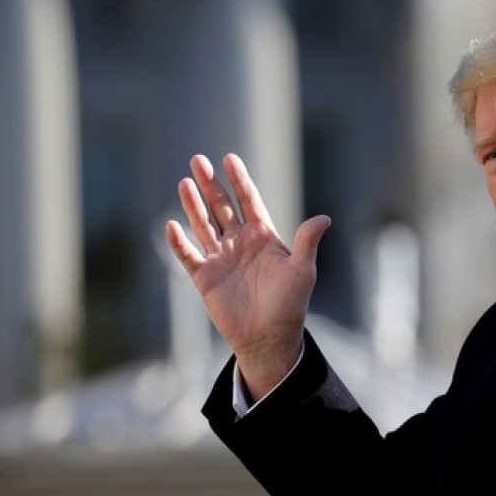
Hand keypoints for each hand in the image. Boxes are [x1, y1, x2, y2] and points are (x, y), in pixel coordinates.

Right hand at [165, 153, 330, 400]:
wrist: (269, 336)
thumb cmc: (290, 303)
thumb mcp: (302, 270)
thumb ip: (306, 242)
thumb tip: (324, 218)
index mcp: (263, 235)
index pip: (248, 200)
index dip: (239, 179)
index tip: (230, 158)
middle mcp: (240, 242)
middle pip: (221, 206)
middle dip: (210, 183)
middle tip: (198, 159)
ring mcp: (221, 258)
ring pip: (203, 224)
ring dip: (193, 204)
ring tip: (185, 182)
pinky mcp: (205, 277)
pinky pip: (188, 255)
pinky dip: (179, 241)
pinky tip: (171, 225)